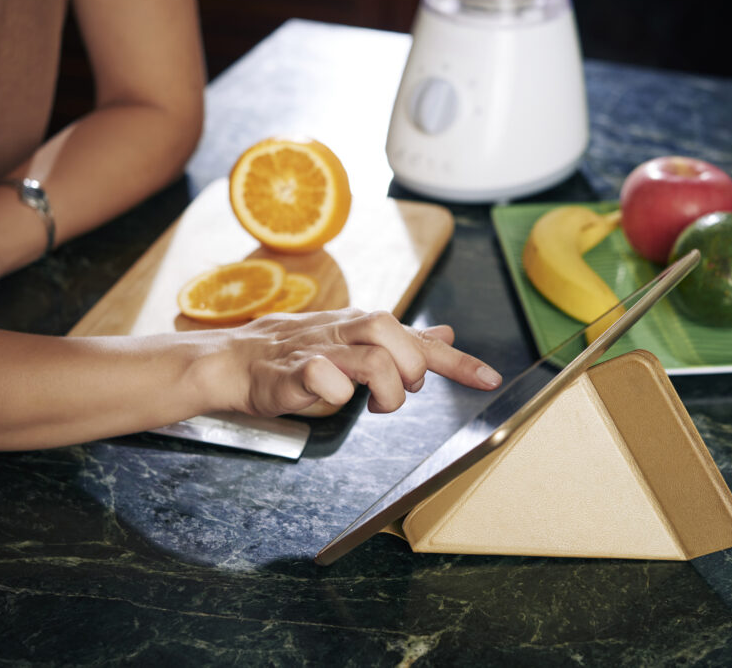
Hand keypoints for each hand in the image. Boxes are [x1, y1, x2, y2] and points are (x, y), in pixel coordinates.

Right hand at [222, 308, 502, 416]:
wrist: (240, 360)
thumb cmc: (303, 353)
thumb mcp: (360, 343)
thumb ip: (404, 342)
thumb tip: (447, 334)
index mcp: (365, 326)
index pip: (418, 339)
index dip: (457, 361)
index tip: (491, 379)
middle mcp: (346, 331)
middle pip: (393, 333)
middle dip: (410, 370)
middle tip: (401, 391)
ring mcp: (319, 349)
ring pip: (370, 359)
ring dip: (385, 390)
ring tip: (376, 405)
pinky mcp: (292, 371)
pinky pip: (323, 378)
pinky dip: (337, 394)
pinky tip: (333, 399)